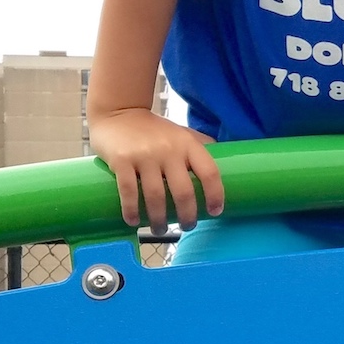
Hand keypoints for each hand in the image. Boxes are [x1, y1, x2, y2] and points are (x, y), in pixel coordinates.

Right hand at [89, 108, 224, 231]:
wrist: (117, 113)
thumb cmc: (154, 130)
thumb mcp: (181, 133)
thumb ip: (199, 147)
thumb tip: (227, 165)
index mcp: (188, 144)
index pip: (210, 172)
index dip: (216, 195)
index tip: (215, 211)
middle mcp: (169, 150)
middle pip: (184, 191)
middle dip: (187, 216)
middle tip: (187, 227)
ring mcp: (144, 155)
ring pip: (156, 197)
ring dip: (159, 220)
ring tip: (159, 230)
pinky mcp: (121, 160)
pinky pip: (128, 191)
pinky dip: (132, 210)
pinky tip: (134, 221)